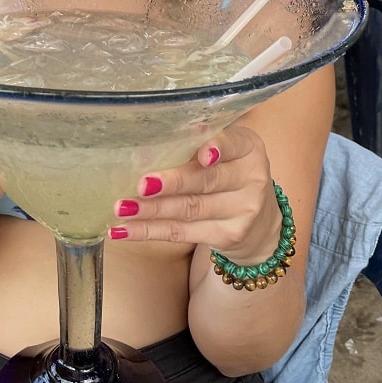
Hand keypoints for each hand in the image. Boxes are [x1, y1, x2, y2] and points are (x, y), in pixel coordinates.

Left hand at [108, 126, 280, 261]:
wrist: (258, 222)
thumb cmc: (228, 173)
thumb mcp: (224, 152)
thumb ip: (195, 145)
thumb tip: (144, 151)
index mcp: (249, 149)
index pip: (233, 145)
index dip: (217, 149)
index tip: (200, 155)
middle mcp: (251, 179)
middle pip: (207, 181)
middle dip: (172, 183)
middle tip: (142, 184)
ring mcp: (242, 212)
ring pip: (190, 209)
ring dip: (152, 210)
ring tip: (123, 208)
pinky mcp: (227, 237)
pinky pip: (181, 233)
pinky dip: (149, 231)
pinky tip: (124, 230)